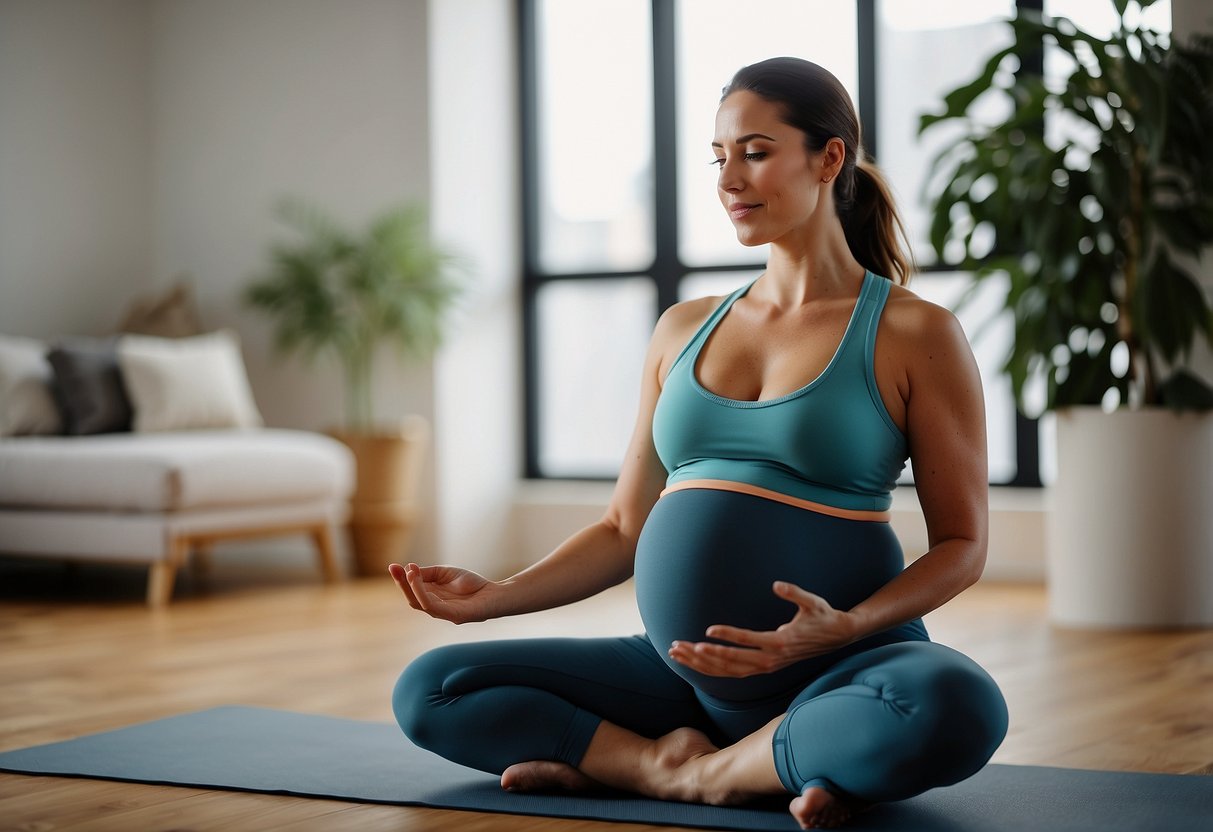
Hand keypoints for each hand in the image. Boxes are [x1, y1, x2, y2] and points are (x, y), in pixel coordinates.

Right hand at [388, 562, 499, 623]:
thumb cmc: (471, 584)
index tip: (392, 566)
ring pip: (420, 603)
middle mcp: (435, 608)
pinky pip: (434, 606)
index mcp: (432, 598)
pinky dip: (423, 594)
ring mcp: (444, 613)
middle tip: (394, 568)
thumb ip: (428, 573)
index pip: (412, 591)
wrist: (495, 593)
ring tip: (409, 572)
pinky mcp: (454, 616)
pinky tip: (418, 581)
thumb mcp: (445, 573)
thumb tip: (409, 569)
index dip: (401, 580)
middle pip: (412, 599)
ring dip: (412, 587)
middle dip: (402, 584)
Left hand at [668, 582, 859, 677]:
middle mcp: (772, 659)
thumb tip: (777, 584)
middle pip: (732, 662)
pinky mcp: (764, 667)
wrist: (837, 637)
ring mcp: (767, 666)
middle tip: (678, 646)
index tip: (708, 631)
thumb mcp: (813, 601)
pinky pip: (733, 672)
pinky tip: (693, 662)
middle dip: (703, 655)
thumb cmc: (823, 615)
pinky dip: (711, 668)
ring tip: (676, 653)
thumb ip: (795, 593)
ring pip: (728, 671)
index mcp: (782, 642)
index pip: (750, 641)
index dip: (729, 637)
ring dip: (701, 664)